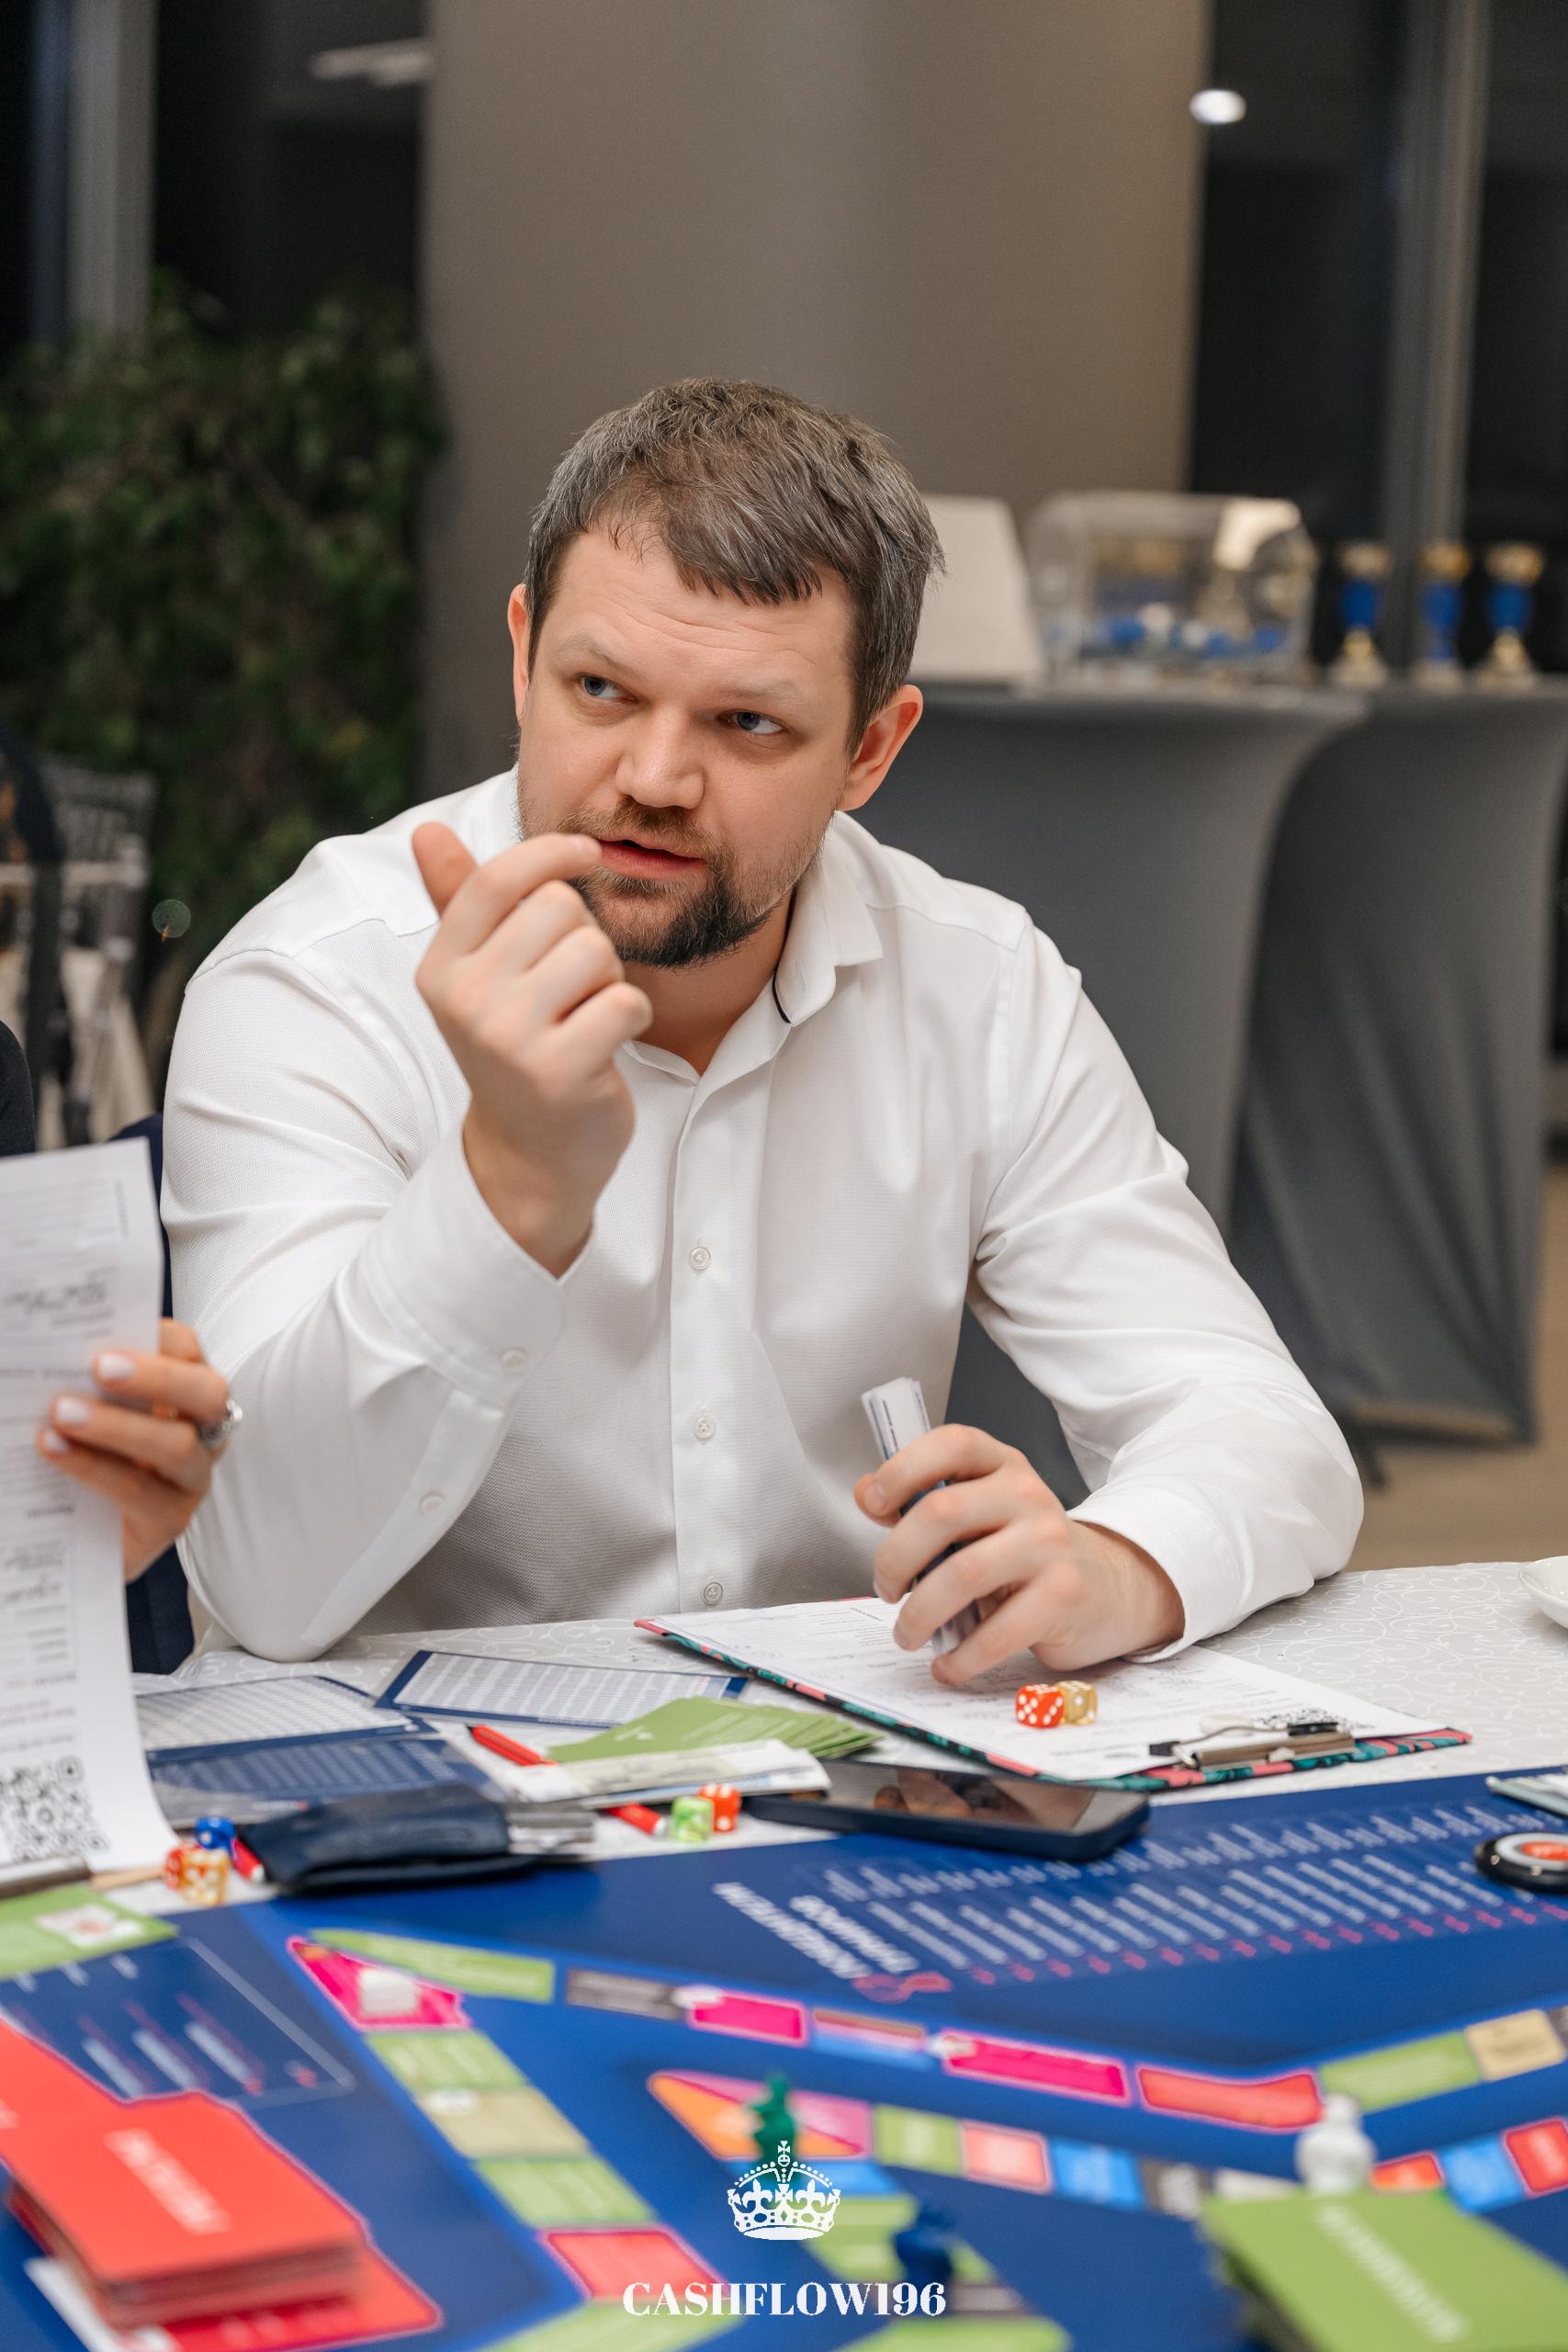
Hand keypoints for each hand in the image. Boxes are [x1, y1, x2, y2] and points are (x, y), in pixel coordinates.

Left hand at [36, 1320, 230, 1581]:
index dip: (159, 1336)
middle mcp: (200, 1430)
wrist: (65, 1531)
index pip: (188, 1351)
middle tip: (99, 1367)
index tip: (113, 1327)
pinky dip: (95, 1468)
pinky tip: (56, 1452)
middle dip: (156, 1377)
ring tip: (62, 1413)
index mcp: (182, 1392)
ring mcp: (190, 1477)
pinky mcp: (170, 1519)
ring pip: (178, 1445)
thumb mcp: (86, 1406)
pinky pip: (141, 1492)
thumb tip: (49, 1345)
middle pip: (207, 1393)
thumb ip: (83, 1378)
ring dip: (117, 1426)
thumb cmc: (81, 1454)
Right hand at [412, 823, 652, 1274]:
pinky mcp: (560, 1070)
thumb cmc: (515, 1049)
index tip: (587, 853)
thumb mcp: (477, 977)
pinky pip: (625, 1002)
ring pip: (596, 950)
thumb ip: (459, 903)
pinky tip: (605, 1047)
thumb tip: (427, 831)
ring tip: (585, 1018)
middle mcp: (465, 1000)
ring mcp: (509, 1037)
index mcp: (441, 968)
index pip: (495, 879)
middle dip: (585, 938)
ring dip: (610, 980)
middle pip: (559, 907)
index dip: (550, 853)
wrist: (530, 1156)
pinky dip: (632, 1019)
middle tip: (572, 991)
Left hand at [854, 1423, 1183, 1683]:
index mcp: (1001, 1465)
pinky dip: (960, 1657)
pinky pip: (996, 1631)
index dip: (901, 1469)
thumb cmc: (1024, 1549)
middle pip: (941, 1512)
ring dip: (919, 1614)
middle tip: (884, 1588)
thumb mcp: (980, 1513)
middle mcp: (1028, 1495)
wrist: (1107, 1585)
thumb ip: (923, 1501)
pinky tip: (947, 1666)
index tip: (873, 1504)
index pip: (951, 1445)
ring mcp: (1049, 1543)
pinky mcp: (1064, 1595)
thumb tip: (865, 1492)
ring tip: (907, 1634)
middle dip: (895, 1558)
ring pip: (961, 1574)